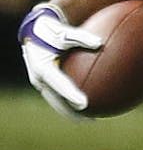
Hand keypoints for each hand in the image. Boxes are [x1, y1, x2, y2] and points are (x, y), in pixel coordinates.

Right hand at [18, 3, 103, 121]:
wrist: (35, 31)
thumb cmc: (52, 30)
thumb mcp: (64, 32)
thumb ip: (81, 37)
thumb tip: (100, 43)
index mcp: (42, 67)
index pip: (58, 84)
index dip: (70, 95)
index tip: (84, 104)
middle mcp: (39, 78)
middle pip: (56, 100)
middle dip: (71, 111)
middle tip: (89, 118)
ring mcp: (42, 82)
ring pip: (57, 101)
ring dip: (72, 111)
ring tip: (92, 119)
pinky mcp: (47, 82)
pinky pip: (60, 95)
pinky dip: (72, 102)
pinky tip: (91, 106)